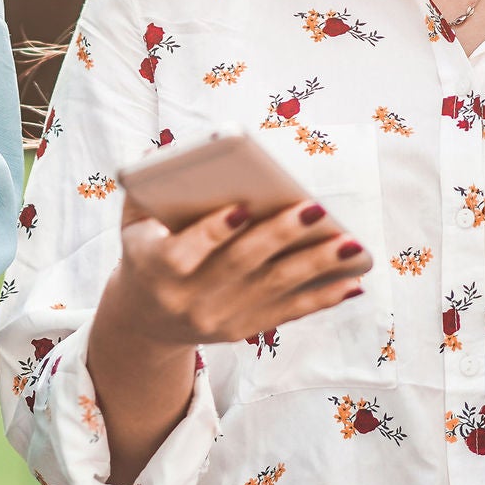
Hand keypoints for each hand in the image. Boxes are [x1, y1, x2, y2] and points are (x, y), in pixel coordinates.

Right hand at [102, 198, 370, 352]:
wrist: (147, 316)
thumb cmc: (148, 246)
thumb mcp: (133, 219)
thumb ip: (146, 188)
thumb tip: (161, 155)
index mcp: (152, 266)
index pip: (182, 253)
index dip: (212, 231)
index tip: (242, 206)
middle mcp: (185, 299)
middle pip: (239, 265)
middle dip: (280, 235)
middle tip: (315, 208)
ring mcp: (216, 319)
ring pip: (273, 289)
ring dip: (315, 266)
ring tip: (350, 243)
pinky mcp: (242, 330)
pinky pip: (288, 312)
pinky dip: (322, 297)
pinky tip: (351, 279)